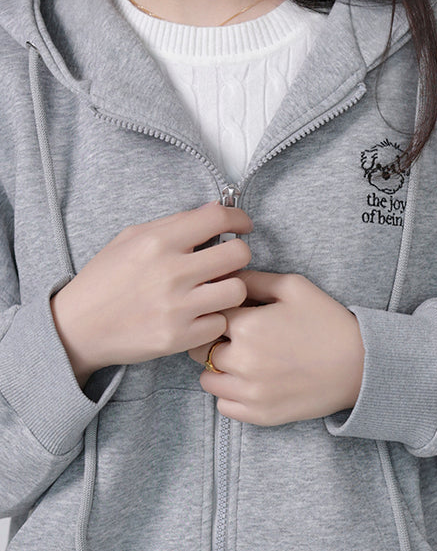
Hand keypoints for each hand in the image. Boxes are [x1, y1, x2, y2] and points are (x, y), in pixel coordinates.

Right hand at [50, 202, 252, 386]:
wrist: (78, 327)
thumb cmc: (105, 280)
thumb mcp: (129, 239)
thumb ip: (173, 225)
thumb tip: (215, 213)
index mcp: (157, 241)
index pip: (218, 218)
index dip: (238, 219)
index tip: (242, 226)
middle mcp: (171, 272)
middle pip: (238, 254)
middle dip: (239, 255)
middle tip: (228, 263)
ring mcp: (177, 307)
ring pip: (237, 291)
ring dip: (231, 289)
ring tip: (216, 291)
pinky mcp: (180, 337)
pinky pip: (221, 323)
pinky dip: (215, 320)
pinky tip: (200, 316)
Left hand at [188, 270, 364, 425]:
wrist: (360, 366)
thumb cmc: (328, 322)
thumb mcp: (294, 287)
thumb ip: (254, 279)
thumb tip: (225, 276)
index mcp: (247, 326)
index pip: (207, 316)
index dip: (217, 313)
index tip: (232, 315)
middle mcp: (243, 361)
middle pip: (200, 349)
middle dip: (212, 340)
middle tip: (234, 339)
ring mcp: (250, 392)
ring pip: (207, 380)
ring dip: (218, 369)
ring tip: (241, 362)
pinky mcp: (260, 415)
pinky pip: (223, 406)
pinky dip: (230, 394)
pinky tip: (249, 382)